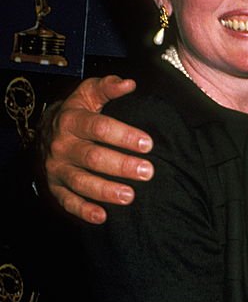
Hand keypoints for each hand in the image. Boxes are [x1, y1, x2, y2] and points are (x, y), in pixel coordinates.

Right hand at [43, 76, 152, 223]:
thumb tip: (129, 84)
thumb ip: (107, 87)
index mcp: (72, 120)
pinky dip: (83, 211)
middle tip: (147, 172)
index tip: (148, 144)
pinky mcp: (55, 187)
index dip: (124, 136)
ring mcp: (57, 168)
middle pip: (93, 157)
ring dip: (105, 191)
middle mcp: (62, 145)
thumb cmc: (76, 112)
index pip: (99, 127)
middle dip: (121, 166)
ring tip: (130, 196)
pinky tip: (102, 217)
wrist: (44, 133)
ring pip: (81, 182)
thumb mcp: (87, 94)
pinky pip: (68, 201)